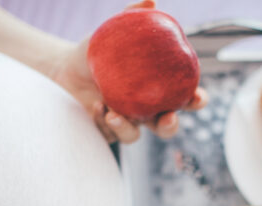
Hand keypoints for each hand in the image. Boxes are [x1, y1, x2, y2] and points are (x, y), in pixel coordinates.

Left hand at [50, 0, 207, 143]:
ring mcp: (126, 123)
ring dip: (127, 128)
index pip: (184, 96)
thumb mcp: (113, 31)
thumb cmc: (97, 50)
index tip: (197, 97)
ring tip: (112, 113)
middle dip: (171, 126)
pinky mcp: (105, 131)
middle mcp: (146, 110)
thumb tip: (151, 1)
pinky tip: (96, 107)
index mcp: (158, 89)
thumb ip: (132, 16)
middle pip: (167, 126)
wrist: (64, 69)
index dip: (196, 100)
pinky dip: (103, 121)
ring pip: (135, 137)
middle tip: (168, 118)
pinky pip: (109, 132)